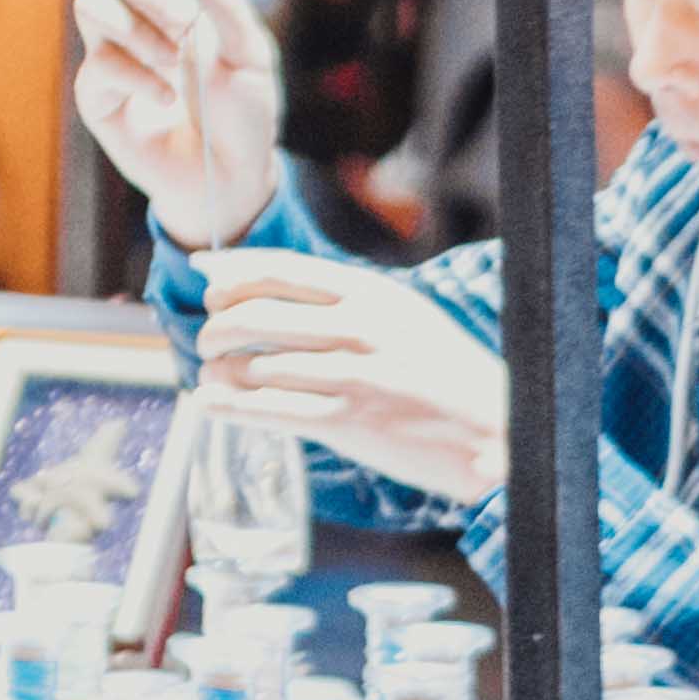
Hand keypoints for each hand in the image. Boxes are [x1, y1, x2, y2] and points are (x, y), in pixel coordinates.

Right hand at [70, 0, 290, 249]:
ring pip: (90, 3)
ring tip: (175, 62)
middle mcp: (136, 17)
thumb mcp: (252, 56)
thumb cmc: (242, 116)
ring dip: (138, 28)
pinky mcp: (96, 95)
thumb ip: (229, 6)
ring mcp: (111, 54)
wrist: (227, 179)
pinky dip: (138, 77)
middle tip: (187, 24)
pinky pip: (97, 65)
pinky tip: (166, 99)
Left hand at [187, 249, 507, 502]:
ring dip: (218, 371)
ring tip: (210, 375)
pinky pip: (269, 409)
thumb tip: (275, 286)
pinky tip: (208, 403)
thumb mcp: (400, 315)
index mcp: (368, 293)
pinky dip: (228, 406)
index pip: (279, 271)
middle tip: (207, 338)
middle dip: (215, 326)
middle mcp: (356, 327)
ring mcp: (351, 375)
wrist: (497, 428)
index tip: (201, 276)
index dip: (231, 273)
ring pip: (254, 365)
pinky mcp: (348, 422)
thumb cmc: (443, 372)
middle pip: (254, 315)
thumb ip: (342, 301)